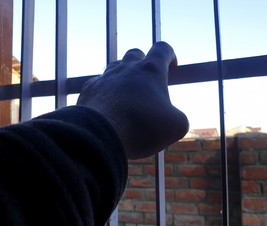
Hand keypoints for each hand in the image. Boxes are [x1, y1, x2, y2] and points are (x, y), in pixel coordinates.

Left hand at [77, 41, 188, 158]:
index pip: (162, 49)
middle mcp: (126, 69)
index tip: (171, 66)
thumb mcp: (177, 125)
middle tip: (147, 82)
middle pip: (135, 54)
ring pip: (114, 67)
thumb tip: (172, 118)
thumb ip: (178, 116)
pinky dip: (105, 92)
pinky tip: (107, 107)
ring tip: (127, 95)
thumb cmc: (143, 127)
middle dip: (142, 63)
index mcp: (151, 71)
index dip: (169, 54)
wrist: (102, 135)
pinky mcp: (88, 91)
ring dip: (122, 76)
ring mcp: (104, 78)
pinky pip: (97, 85)